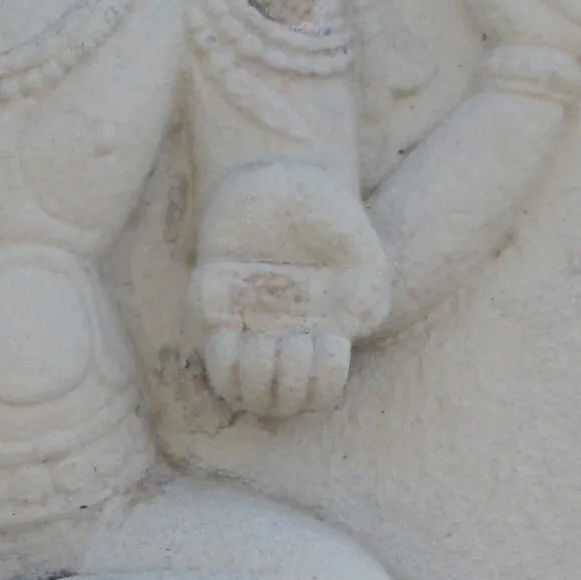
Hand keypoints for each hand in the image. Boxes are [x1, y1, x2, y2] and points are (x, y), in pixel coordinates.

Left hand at [193, 158, 390, 418]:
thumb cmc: (326, 214)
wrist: (282, 177)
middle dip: (288, 382)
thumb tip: (347, 329)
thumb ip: (367, 293)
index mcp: (321, 330)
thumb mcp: (361, 250)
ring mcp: (249, 326)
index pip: (319, 392)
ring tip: (258, 342)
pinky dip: (221, 355)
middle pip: (278, 403)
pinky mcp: (216, 306)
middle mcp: (284, 336)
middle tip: (292, 341)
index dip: (322, 383)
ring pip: (241, 391)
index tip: (327, 342)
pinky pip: (213, 354)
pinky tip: (230, 329)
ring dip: (251, 377)